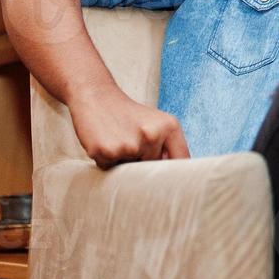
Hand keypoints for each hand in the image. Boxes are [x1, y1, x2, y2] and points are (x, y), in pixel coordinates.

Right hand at [67, 84, 189, 168]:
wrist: (97, 96)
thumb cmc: (129, 115)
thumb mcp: (156, 124)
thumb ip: (168, 147)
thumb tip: (176, 180)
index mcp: (170, 127)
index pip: (181, 159)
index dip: (178, 174)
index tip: (173, 181)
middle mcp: (153, 135)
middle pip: (154, 169)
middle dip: (143, 162)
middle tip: (132, 142)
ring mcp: (130, 145)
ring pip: (131, 171)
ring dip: (124, 162)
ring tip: (119, 140)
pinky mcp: (106, 152)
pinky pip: (110, 169)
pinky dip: (107, 161)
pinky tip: (106, 142)